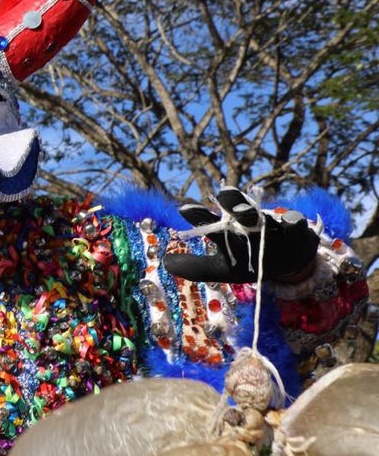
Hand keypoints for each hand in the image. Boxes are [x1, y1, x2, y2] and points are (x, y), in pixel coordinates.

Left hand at [161, 187, 319, 283]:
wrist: (290, 261)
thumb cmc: (250, 260)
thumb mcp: (224, 268)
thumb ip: (196, 267)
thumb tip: (166, 263)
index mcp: (230, 229)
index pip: (211, 221)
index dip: (199, 215)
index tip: (183, 209)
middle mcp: (249, 222)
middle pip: (239, 208)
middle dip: (231, 201)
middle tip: (221, 195)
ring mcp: (273, 226)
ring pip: (264, 215)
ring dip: (254, 211)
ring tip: (242, 210)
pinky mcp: (298, 232)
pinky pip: (296, 225)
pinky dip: (293, 223)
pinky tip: (289, 220)